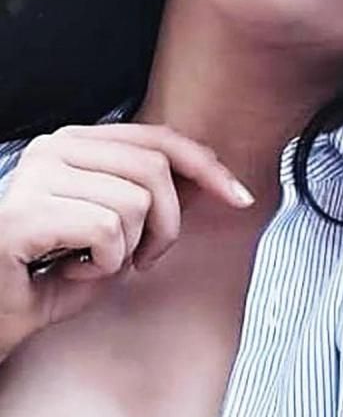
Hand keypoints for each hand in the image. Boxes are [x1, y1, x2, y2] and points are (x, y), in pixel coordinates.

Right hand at [0, 122, 254, 358]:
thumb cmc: (49, 278)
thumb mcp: (118, 236)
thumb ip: (156, 204)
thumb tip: (213, 181)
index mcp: (75, 143)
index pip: (157, 138)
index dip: (206, 166)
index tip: (240, 198)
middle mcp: (53, 147)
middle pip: (155, 170)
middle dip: (167, 227)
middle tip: (141, 261)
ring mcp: (37, 174)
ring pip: (135, 204)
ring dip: (126, 251)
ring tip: (89, 265)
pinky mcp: (27, 210)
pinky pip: (106, 231)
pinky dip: (101, 266)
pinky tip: (68, 272)